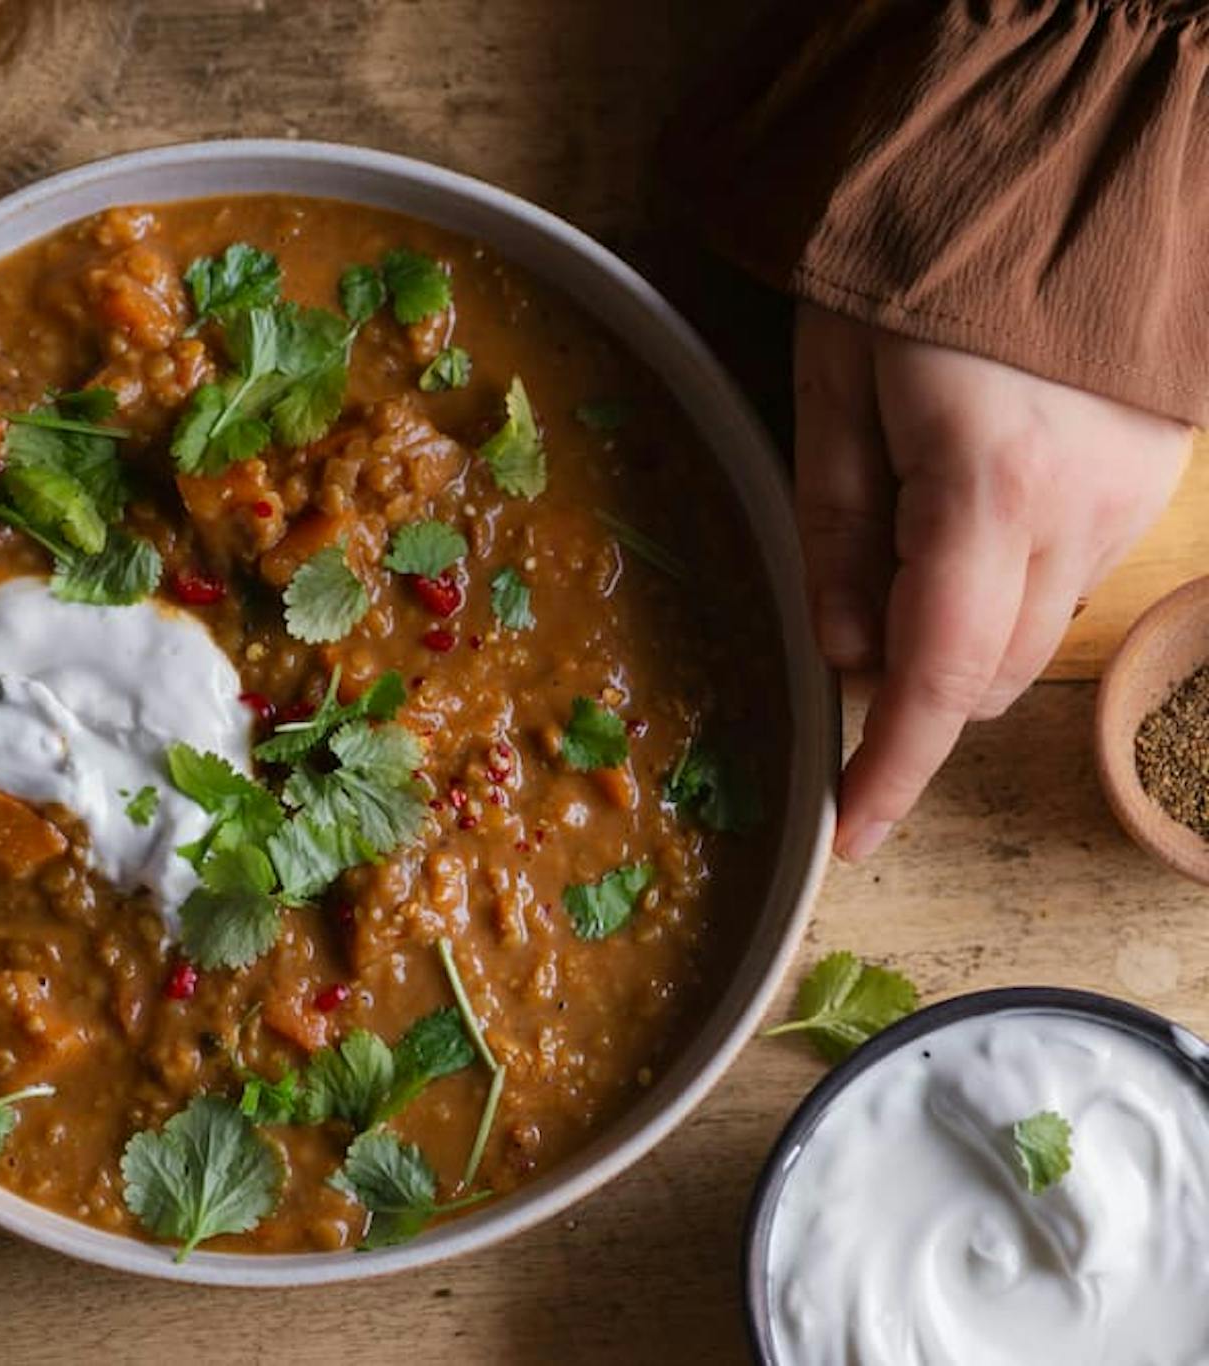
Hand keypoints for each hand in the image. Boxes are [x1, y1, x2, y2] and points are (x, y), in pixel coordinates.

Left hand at [793, 304, 1188, 859]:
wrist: (1061, 155)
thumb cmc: (914, 259)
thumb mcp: (831, 386)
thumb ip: (833, 529)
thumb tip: (842, 653)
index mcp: (986, 489)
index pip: (940, 677)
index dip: (892, 768)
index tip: (851, 833)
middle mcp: (1080, 511)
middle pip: (993, 671)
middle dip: (916, 688)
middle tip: (847, 625)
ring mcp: (1130, 495)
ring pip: (1036, 631)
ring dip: (963, 635)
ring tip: (900, 543)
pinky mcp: (1151, 476)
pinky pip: (1069, 574)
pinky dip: (1008, 584)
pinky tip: (964, 509)